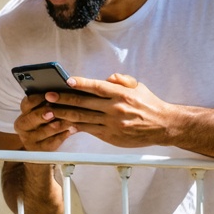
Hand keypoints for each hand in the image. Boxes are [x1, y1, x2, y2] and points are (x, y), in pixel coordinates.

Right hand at [13, 90, 87, 151]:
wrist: (41, 143)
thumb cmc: (47, 120)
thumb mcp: (44, 109)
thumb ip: (50, 100)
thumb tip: (61, 89)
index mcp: (24, 112)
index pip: (27, 102)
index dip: (38, 98)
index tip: (49, 94)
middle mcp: (22, 125)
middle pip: (31, 118)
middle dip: (42, 114)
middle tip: (52, 112)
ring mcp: (29, 139)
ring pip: (43, 131)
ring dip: (57, 125)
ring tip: (69, 121)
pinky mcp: (39, 149)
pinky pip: (51, 142)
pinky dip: (62, 136)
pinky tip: (71, 130)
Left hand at [36, 72, 173, 148]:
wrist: (164, 126)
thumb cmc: (149, 104)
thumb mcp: (138, 86)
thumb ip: (122, 80)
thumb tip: (108, 77)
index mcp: (121, 94)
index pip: (97, 86)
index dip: (81, 83)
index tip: (67, 81)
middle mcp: (115, 108)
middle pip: (84, 103)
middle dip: (64, 99)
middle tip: (49, 96)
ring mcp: (112, 124)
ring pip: (83, 118)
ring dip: (64, 114)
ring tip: (50, 110)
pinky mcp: (111, 136)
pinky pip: (89, 130)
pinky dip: (75, 126)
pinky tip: (64, 123)